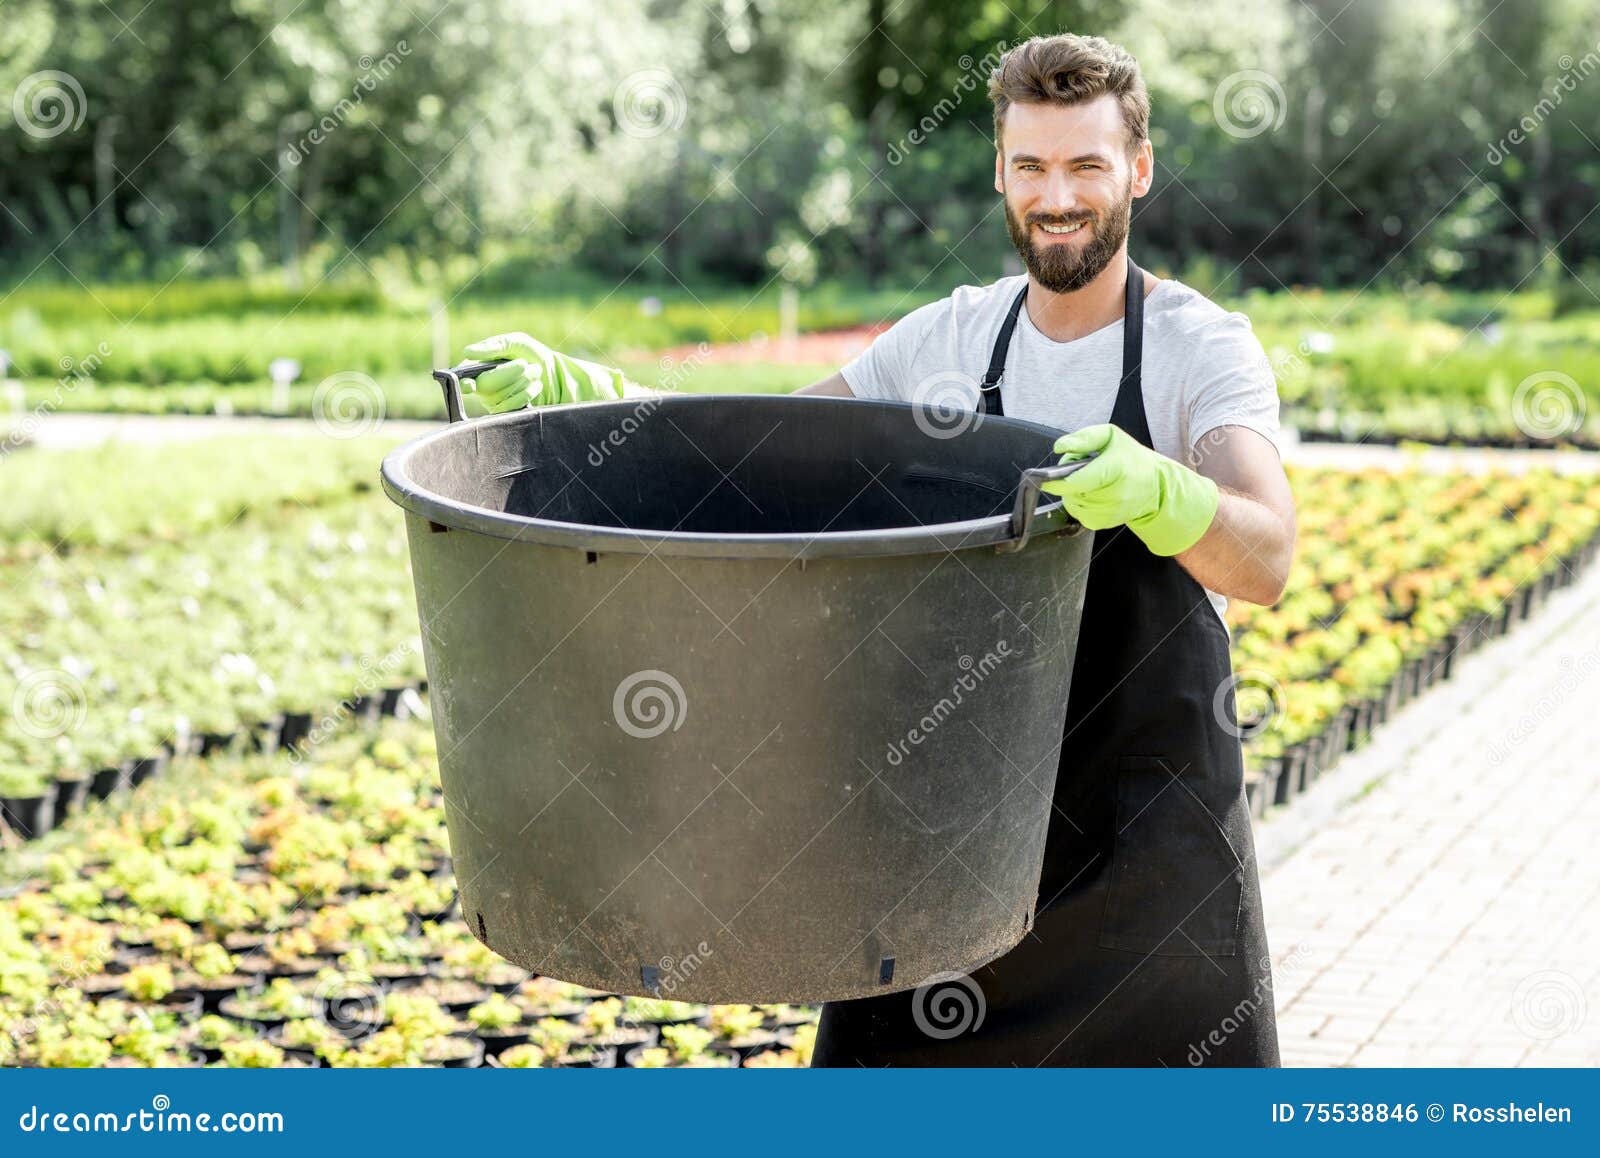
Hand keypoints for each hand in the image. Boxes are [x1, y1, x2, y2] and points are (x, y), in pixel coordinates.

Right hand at [459, 333, 626, 415]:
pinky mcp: (509, 412)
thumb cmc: (531, 354)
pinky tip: (535, 385)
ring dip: (523, 381)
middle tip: (525, 363)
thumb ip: (493, 345)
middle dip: (509, 372)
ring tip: (535, 371)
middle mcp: (482, 387)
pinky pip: (513, 407)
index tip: (471, 385)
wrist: (554, 373)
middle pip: (486, 385)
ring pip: (502, 395)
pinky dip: (528, 393)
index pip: (462, 380)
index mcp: (478, 367)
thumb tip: (468, 352)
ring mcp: (494, 402)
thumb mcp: (515, 342)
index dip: (463, 384)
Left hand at [1041, 423, 1218, 555]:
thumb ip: (1084, 438)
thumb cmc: (1130, 458)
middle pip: (1073, 493)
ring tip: (1088, 481)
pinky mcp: (1105, 523)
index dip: (1058, 481)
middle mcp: (1116, 494)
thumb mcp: (1110, 436)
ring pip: (1074, 505)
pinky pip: (1080, 515)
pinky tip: (1090, 494)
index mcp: (1116, 468)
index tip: (1046, 477)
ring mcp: (1111, 512)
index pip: (1078, 481)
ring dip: (1073, 493)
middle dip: (1068, 481)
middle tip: (1080, 470)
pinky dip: (1079, 505)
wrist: (1155, 485)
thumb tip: (1059, 447)